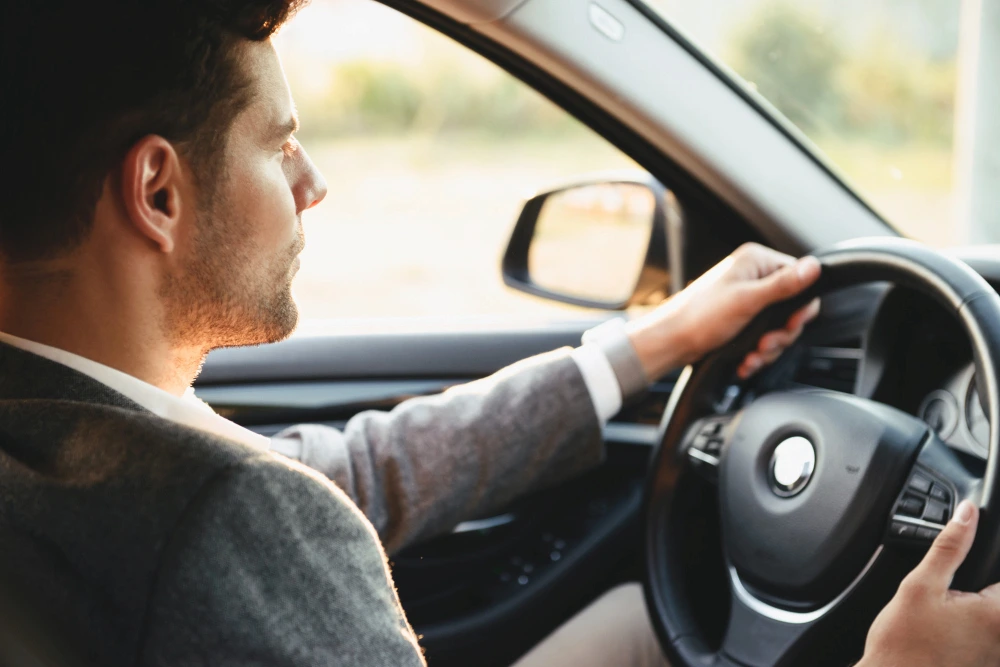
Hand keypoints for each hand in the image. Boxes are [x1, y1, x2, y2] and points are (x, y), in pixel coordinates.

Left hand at [625, 243, 820, 379]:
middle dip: (780, 334)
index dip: (800, 306)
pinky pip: (762, 336)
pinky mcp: (741, 319)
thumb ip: (782, 285)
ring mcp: (747, 299)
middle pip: (791, 307)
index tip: (791, 324)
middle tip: (765, 345)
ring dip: (768, 349)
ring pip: (778, 327)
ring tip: (751, 357)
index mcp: (756, 261)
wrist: (672, 342)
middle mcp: (753, 277)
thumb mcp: (747, 300)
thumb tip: (814, 267)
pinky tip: (745, 361)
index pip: (799, 277)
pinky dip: (757, 353)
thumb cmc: (700, 317)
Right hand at [857, 500, 999, 666]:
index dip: (983, 565)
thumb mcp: (920, 585)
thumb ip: (949, 547)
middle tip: (945, 600)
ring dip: (969, 612)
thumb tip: (968, 514)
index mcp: (997, 613)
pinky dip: (967, 631)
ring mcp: (995, 654)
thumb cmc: (903, 643)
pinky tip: (943, 636)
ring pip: (989, 616)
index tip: (958, 582)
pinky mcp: (985, 663)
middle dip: (972, 590)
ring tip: (941, 620)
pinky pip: (984, 637)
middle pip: (995, 596)